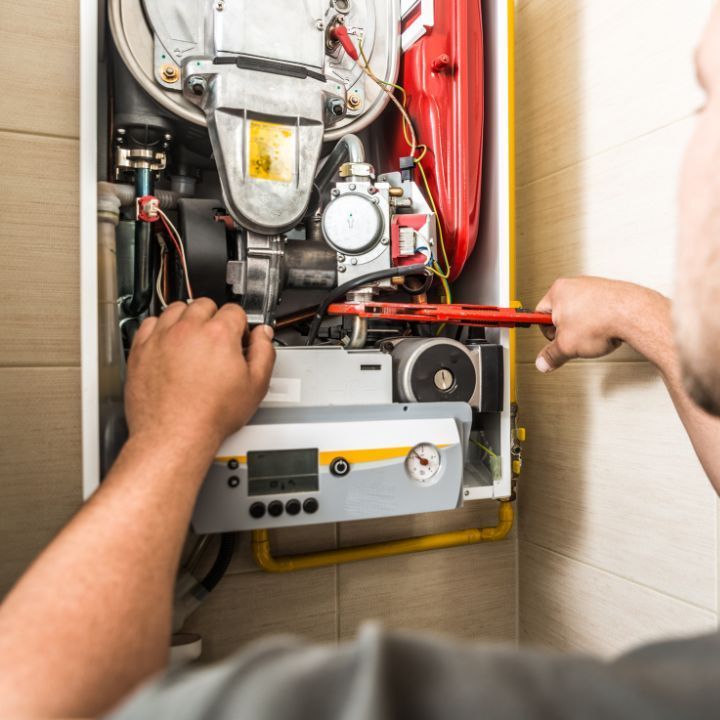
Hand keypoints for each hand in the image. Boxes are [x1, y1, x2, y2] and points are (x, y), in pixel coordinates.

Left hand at [125, 299, 275, 451]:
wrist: (175, 435)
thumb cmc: (210, 416)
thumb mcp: (255, 386)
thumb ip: (264, 353)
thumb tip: (263, 335)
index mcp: (219, 334)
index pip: (234, 311)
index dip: (239, 325)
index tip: (237, 336)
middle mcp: (188, 330)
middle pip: (204, 305)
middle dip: (214, 318)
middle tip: (216, 339)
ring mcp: (162, 337)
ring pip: (176, 309)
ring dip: (187, 318)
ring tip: (193, 337)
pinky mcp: (141, 349)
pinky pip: (150, 323)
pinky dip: (160, 327)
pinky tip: (169, 341)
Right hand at [534, 277, 636, 371]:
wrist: (634, 314)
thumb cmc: (601, 320)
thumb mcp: (567, 346)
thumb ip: (552, 355)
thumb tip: (544, 362)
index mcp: (557, 291)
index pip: (539, 314)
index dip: (545, 332)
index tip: (549, 341)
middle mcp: (575, 284)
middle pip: (560, 313)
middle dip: (566, 330)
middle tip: (574, 341)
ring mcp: (593, 286)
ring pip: (580, 313)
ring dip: (583, 327)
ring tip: (592, 336)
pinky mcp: (610, 292)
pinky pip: (597, 310)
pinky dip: (599, 322)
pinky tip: (605, 330)